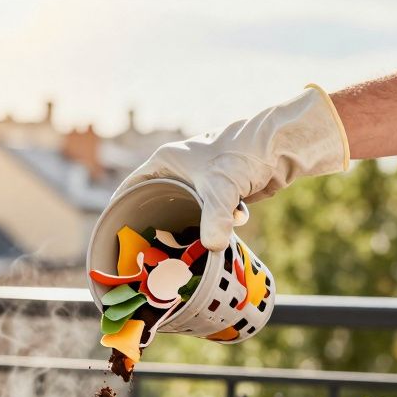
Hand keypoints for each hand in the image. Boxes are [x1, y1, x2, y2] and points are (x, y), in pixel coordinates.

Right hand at [113, 86, 348, 249]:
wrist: (280, 145)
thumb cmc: (241, 154)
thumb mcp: (222, 189)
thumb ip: (215, 219)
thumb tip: (213, 248)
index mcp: (165, 161)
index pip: (132, 186)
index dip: (121, 208)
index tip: (116, 232)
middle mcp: (178, 169)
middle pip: (158, 203)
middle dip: (162, 227)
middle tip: (154, 252)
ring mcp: (199, 179)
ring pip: (187, 211)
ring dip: (197, 227)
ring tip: (197, 242)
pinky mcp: (219, 189)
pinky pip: (210, 212)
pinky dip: (220, 221)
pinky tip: (235, 223)